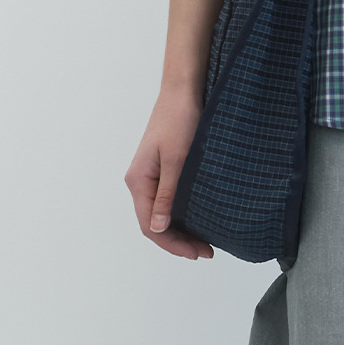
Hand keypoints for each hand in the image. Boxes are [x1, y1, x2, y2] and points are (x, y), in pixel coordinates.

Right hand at [124, 89, 213, 258]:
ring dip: (180, 230)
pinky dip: (181, 214)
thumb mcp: (177, 160)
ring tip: (204, 242)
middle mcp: (140, 181)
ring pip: (161, 213)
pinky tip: (198, 220)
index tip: (195, 253)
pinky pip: (167, 200)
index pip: (150, 225)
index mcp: (138, 181)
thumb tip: (158, 227)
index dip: (171, 244)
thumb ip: (167, 195)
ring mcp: (150, 176)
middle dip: (178, 241)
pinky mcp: (161, 169)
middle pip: (154, 223)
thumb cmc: (180, 120)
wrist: (182, 91)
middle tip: (205, 252)